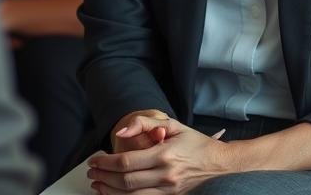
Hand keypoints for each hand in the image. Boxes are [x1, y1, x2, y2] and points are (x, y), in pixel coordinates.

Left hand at [89, 116, 233, 193]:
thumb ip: (144, 123)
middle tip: (92, 173)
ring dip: (110, 192)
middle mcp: (166, 174)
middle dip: (104, 177)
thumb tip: (121, 131)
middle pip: (125, 181)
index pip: (126, 162)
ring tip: (98, 185)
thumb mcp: (173, 124)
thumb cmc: (195, 142)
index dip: (106, 163)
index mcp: (164, 154)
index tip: (95, 160)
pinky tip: (114, 194)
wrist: (218, 162)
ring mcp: (168, 190)